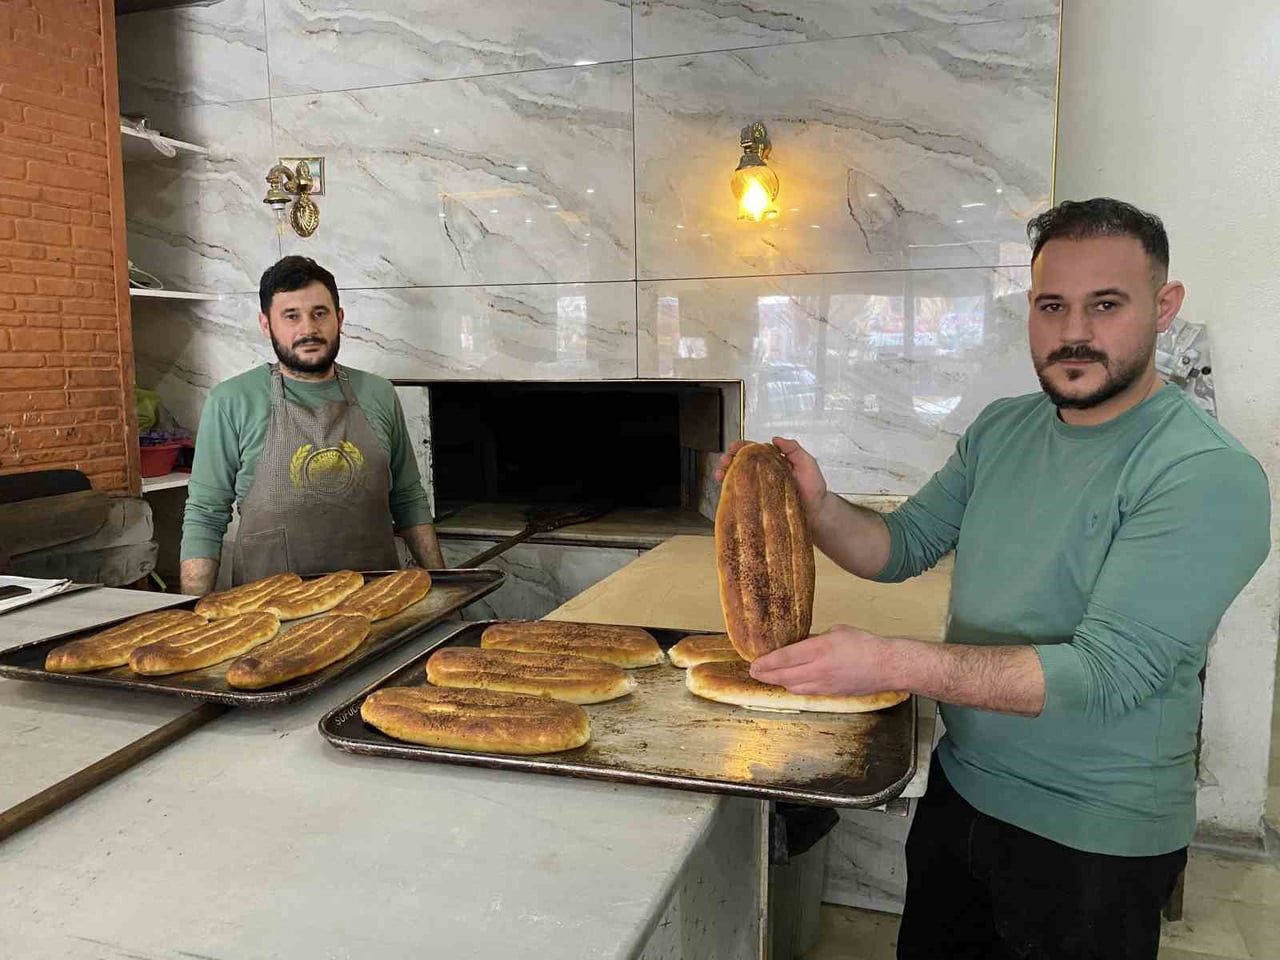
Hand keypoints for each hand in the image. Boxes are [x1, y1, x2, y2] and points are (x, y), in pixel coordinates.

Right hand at [714, 436, 828, 520]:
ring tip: (720, 474)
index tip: (734, 447)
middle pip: (741, 463)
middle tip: (725, 460)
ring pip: (737, 478)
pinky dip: (730, 492)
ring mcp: (760, 488)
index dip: (742, 447)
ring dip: (725, 474)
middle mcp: (763, 473)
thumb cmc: (813, 488)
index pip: (754, 450)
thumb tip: (776, 439)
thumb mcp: (807, 463)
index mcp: (773, 461)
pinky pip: (741, 496)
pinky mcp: (758, 503)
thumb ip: (794, 449)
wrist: (817, 512)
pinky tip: (725, 490)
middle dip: (729, 459)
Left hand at [749, 625, 897, 695]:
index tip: (754, 662)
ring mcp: (825, 684)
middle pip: (784, 676)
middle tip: (754, 671)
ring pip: (793, 687)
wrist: (887, 666)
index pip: (785, 657)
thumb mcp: (836, 631)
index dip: (766, 662)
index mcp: (820, 649)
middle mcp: (819, 669)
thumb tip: (801, 643)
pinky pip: (806, 692)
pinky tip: (789, 682)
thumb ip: (816, 638)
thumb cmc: (865, 645)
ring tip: (768, 676)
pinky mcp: (831, 693)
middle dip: (765, 675)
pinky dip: (794, 687)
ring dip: (778, 682)